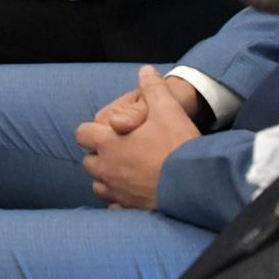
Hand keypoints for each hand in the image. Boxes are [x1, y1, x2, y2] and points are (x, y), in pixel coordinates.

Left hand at [73, 66, 200, 209]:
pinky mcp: (130, 208)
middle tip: (119, 150)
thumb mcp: (167, 109)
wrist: (196, 184)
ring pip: (98, 185)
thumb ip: (153, 87)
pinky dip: (119, 199)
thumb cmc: (178, 145)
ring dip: (106, 178)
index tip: (107, 131)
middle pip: (88, 162)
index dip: (92, 131)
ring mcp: (117, 191)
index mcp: (109, 143)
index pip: (82, 134)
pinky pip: (115, 205)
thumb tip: (145, 70)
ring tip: (125, 171)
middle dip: (99, 155)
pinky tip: (133, 192)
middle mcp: (107, 169)